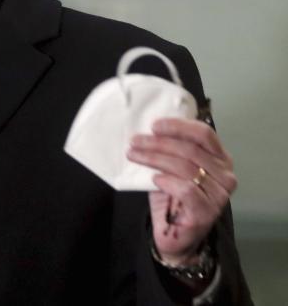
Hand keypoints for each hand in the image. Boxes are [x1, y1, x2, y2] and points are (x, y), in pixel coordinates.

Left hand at [128, 118, 236, 264]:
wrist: (173, 234)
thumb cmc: (172, 196)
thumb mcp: (172, 167)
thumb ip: (171, 149)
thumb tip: (150, 129)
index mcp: (220, 159)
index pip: (204, 135)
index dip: (179, 127)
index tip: (154, 125)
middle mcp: (225, 176)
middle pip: (190, 150)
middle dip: (158, 143)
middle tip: (135, 141)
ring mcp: (219, 196)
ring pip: (185, 167)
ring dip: (155, 158)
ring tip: (134, 155)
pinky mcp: (206, 212)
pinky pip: (186, 190)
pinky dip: (167, 181)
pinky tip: (154, 179)